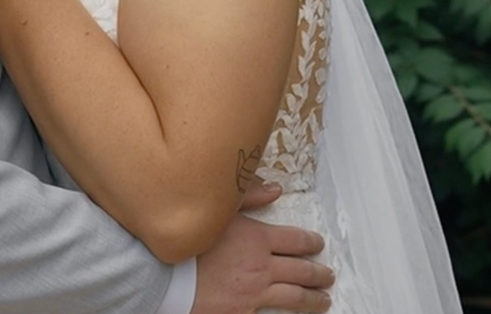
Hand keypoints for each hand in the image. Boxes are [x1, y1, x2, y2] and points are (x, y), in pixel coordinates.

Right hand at [191, 186, 332, 313]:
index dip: (312, 242)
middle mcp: (261, 267)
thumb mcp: (216, 209)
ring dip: (313, 299)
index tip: (318, 244)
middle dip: (319, 273)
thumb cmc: (186, 240)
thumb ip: (248, 196)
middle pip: (302, 271)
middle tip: (328, 275)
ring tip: (323, 300)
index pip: (296, 241)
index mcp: (257, 239)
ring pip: (295, 298)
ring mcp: (253, 294)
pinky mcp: (242, 313)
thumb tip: (274, 189)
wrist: (162, 275)